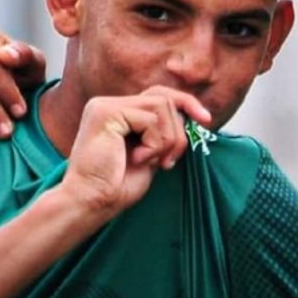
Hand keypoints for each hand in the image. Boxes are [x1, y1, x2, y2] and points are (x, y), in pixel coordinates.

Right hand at [58, 87, 210, 222]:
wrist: (92, 203)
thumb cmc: (117, 186)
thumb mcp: (151, 154)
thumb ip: (164, 132)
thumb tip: (191, 116)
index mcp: (118, 111)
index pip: (159, 94)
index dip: (187, 103)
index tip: (206, 120)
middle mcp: (109, 103)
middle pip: (165, 98)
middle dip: (178, 132)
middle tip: (168, 162)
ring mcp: (105, 106)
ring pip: (162, 106)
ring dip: (166, 140)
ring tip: (150, 161)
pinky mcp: (106, 113)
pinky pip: (150, 118)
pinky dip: (154, 143)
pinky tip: (137, 159)